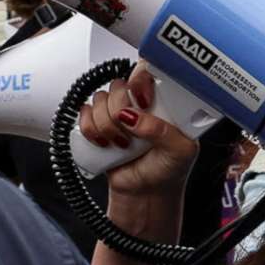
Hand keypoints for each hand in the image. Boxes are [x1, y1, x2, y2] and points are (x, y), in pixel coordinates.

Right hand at [79, 64, 197, 207]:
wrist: (145, 193)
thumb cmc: (168, 169)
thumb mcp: (180, 151)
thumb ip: (163, 131)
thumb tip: (135, 117)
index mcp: (162, 100)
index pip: (148, 71)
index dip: (140, 79)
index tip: (141, 99)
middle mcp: (138, 102)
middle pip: (118, 85)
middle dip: (121, 111)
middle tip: (132, 131)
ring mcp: (116, 112)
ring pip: (99, 99)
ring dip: (107, 125)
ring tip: (122, 144)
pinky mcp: (98, 125)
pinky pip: (84, 114)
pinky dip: (90, 129)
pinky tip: (105, 144)